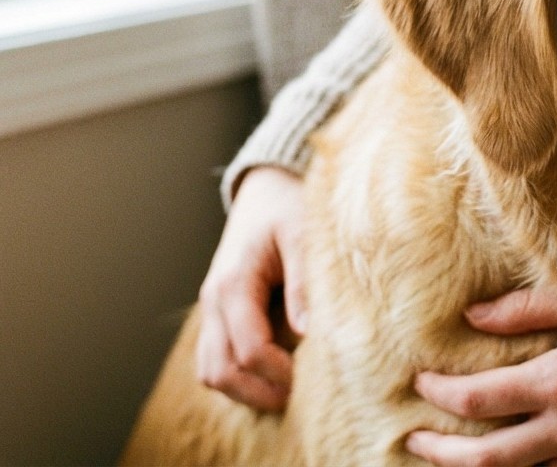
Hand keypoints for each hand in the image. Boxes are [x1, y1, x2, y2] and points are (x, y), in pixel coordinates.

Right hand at [195, 166, 308, 409]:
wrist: (266, 189)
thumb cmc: (287, 208)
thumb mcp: (302, 235)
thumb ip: (304, 283)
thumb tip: (309, 334)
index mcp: (232, 283)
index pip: (249, 348)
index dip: (279, 372)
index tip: (312, 379)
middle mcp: (213, 301)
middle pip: (219, 371)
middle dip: (258, 392)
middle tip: (301, 399)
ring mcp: (211, 309)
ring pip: (211, 370)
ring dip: (245, 390)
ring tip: (287, 393)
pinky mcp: (218, 313)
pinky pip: (215, 358)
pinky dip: (238, 376)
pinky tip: (272, 376)